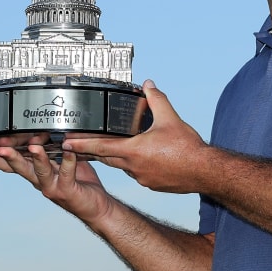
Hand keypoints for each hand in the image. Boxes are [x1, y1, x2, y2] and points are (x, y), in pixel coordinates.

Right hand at [0, 136, 113, 223]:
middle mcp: (40, 181)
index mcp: (36, 172)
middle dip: (7, 157)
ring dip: (36, 158)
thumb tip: (46, 128)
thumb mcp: (62, 161)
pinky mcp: (68, 190)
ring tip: (32, 147)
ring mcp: (53, 187)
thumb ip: (53, 147)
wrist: (96, 206)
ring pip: (40, 171)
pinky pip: (67, 173)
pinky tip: (69, 151)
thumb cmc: (79, 182)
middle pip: (20, 168)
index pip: (12, 164)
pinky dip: (69, 161)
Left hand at [64, 79, 209, 192]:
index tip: (66, 143)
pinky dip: (135, 164)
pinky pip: (137, 173)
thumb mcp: (170, 118)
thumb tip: (149, 85)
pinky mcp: (152, 184)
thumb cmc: (188, 149)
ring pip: (123, 165)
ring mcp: (142, 178)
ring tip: (114, 147)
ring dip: (116, 157)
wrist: (205, 172)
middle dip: (92, 151)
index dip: (81, 144)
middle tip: (78, 145)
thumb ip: (157, 100)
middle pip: (107, 158)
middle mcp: (133, 167)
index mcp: (134, 151)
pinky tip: (144, 158)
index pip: (100, 146)